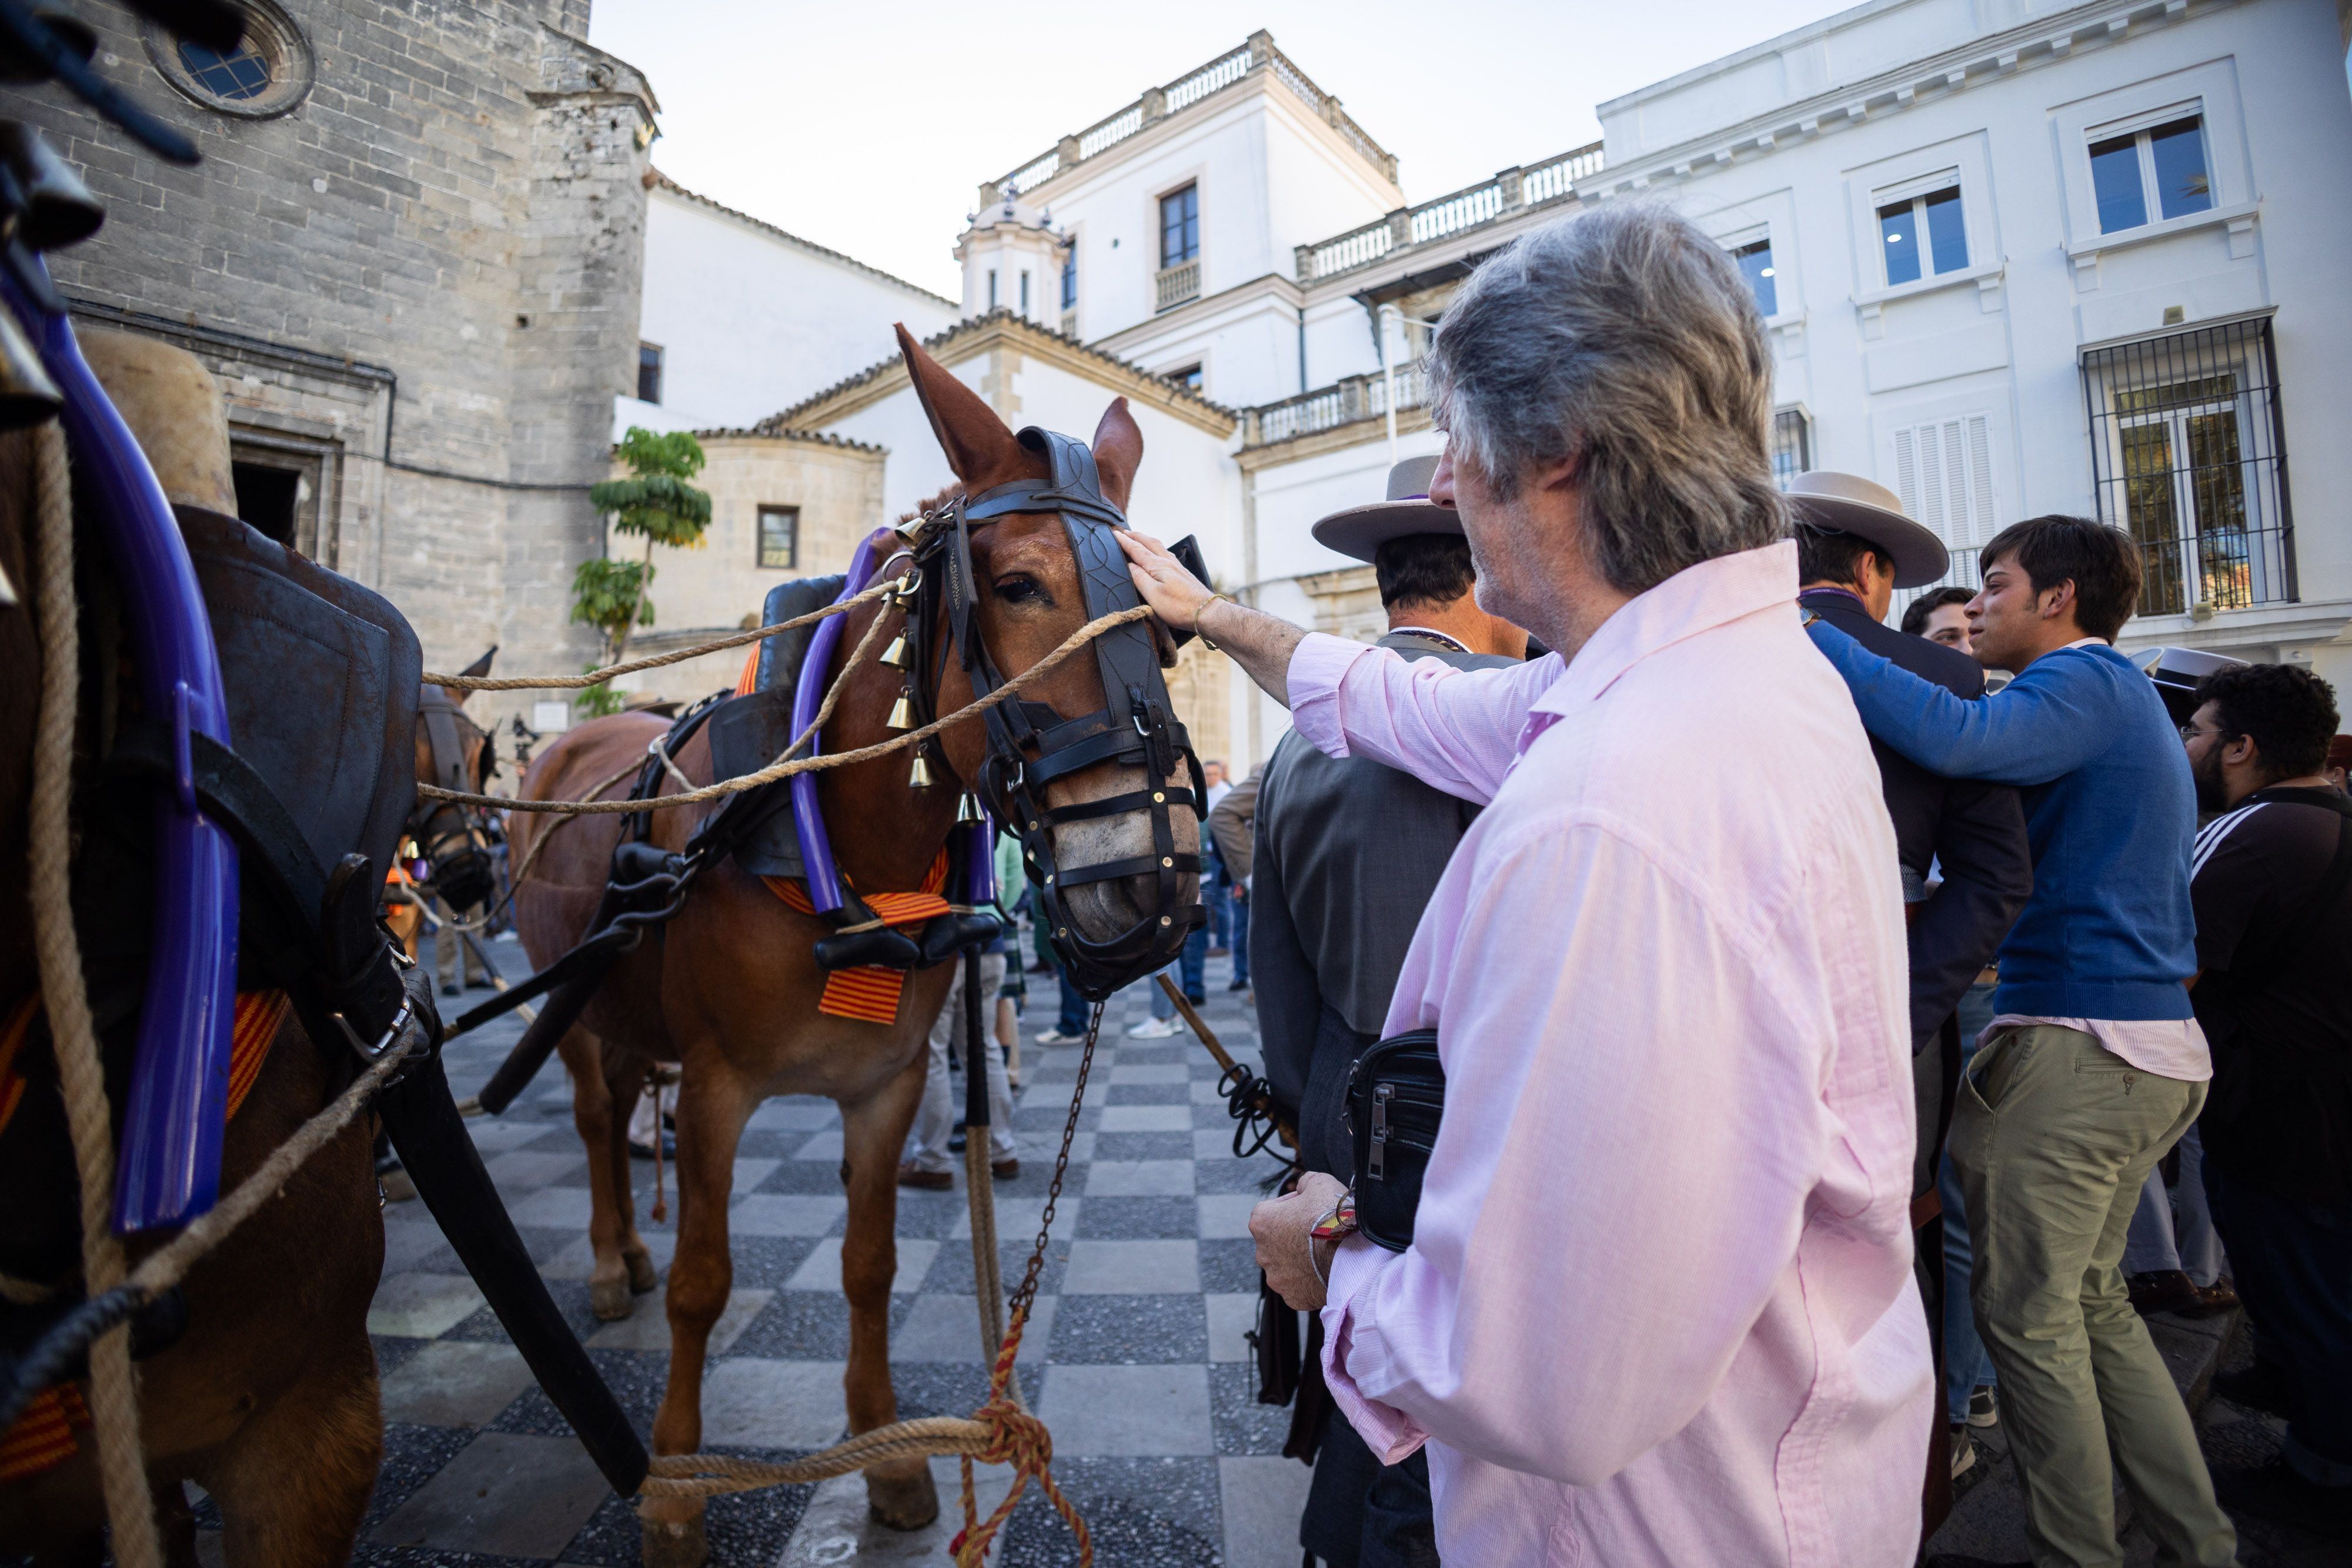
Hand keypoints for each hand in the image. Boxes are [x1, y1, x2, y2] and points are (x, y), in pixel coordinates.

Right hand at [1117, 528, 1216, 632]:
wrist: (1206, 612)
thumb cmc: (1179, 607)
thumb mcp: (1153, 595)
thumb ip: (1139, 578)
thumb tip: (1130, 565)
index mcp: (1158, 565)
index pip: (1137, 549)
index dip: (1124, 541)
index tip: (1114, 534)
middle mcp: (1168, 562)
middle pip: (1149, 543)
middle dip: (1135, 536)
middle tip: (1124, 531)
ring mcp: (1177, 567)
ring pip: (1159, 547)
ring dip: (1146, 540)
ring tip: (1139, 539)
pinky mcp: (1183, 574)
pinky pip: (1167, 554)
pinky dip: (1157, 549)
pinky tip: (1159, 554)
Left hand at [1251, 1170, 1347, 1310]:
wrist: (1354, 1255)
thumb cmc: (1333, 1217)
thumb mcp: (1320, 1182)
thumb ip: (1305, 1182)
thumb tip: (1302, 1187)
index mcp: (1261, 1221)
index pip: (1273, 1209)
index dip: (1293, 1206)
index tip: (1309, 1208)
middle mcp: (1262, 1252)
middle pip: (1277, 1240)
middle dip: (1294, 1235)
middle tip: (1319, 1231)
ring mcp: (1277, 1278)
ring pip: (1286, 1265)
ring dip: (1300, 1259)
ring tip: (1325, 1252)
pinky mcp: (1293, 1297)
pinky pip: (1299, 1286)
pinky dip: (1309, 1279)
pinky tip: (1326, 1270)